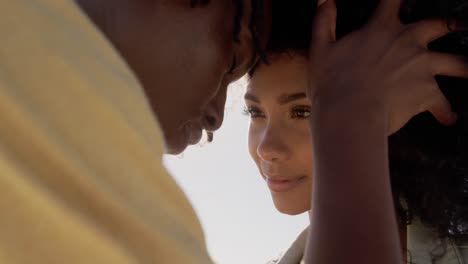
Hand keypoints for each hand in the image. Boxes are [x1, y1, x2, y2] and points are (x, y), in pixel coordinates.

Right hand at [309, 0, 467, 134]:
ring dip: (464, 67)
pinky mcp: (427, 93)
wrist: (350, 113)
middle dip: (449, 25)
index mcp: (381, 29)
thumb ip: (323, 20)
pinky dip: (446, 111)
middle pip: (439, 26)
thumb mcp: (320, 48)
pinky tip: (449, 118)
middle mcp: (408, 43)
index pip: (393, 1)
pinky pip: (443, 103)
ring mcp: (422, 67)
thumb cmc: (332, 83)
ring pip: (455, 63)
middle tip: (456, 25)